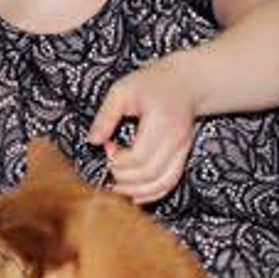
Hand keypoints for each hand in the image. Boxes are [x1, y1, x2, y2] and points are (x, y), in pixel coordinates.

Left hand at [88, 55, 198, 204]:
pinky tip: (136, 195)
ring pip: (161, 184)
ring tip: (119, 188)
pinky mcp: (183, 157)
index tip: (107, 147)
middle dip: (125, 176)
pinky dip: (153, 193)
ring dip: (138, 191)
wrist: (186, 84)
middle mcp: (175, 141)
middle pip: (149, 174)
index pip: (138, 157)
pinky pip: (170, 183)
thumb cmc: (151, 83)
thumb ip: (106, 116)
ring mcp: (182, 151)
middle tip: (110, 165)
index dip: (118, 160)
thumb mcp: (122, 90)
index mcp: (160, 123)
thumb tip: (92, 142)